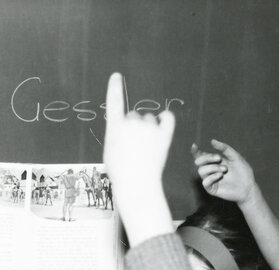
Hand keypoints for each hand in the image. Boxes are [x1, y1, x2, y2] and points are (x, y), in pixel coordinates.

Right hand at [102, 72, 174, 244]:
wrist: (137, 184)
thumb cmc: (121, 171)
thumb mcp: (110, 151)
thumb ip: (117, 135)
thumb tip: (127, 128)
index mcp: (115, 128)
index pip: (114, 102)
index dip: (114, 88)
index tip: (116, 76)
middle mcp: (132, 123)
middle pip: (134, 116)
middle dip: (134, 127)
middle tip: (133, 146)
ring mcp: (149, 128)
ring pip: (149, 120)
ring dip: (148, 129)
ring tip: (145, 149)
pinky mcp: (164, 134)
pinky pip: (167, 119)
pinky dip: (166, 119)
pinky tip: (164, 119)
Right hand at [191, 139, 258, 204]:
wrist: (248, 186)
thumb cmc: (243, 171)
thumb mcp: (235, 157)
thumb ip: (224, 149)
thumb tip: (212, 141)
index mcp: (214, 162)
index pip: (201, 156)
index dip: (195, 151)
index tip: (194, 146)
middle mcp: (210, 170)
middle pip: (198, 162)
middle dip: (207, 158)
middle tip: (219, 158)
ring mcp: (210, 180)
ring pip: (201, 170)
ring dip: (213, 167)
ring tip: (224, 170)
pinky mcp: (211, 189)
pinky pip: (205, 182)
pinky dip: (212, 177)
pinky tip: (220, 175)